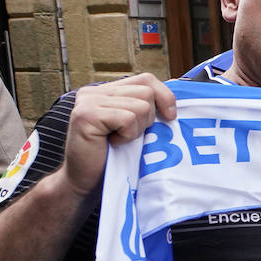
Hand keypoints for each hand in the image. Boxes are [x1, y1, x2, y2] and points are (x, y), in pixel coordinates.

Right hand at [61, 73, 175, 198]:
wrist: (85, 181)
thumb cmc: (114, 157)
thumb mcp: (134, 127)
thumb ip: (145, 108)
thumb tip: (175, 103)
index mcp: (106, 91)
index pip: (146, 79)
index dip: (164, 96)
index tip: (170, 117)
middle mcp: (94, 92)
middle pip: (146, 91)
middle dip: (149, 117)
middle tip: (131, 134)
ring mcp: (88, 101)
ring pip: (141, 105)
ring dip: (137, 129)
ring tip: (120, 139)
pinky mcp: (86, 115)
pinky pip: (127, 118)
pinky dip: (127, 135)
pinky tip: (113, 143)